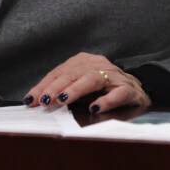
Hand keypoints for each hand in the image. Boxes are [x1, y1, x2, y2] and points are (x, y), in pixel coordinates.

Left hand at [24, 52, 149, 113]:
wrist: (138, 89)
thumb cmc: (103, 89)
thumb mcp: (81, 87)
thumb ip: (63, 91)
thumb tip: (38, 102)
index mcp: (83, 61)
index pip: (59, 72)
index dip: (44, 85)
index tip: (31, 99)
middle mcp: (98, 64)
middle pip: (73, 73)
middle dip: (56, 87)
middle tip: (44, 100)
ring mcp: (114, 76)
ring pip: (92, 79)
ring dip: (75, 90)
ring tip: (62, 100)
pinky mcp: (128, 89)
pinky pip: (117, 94)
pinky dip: (105, 101)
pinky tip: (94, 108)